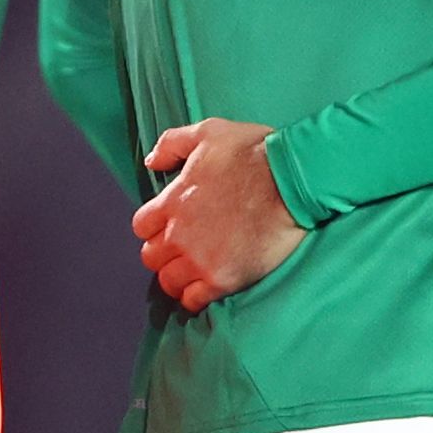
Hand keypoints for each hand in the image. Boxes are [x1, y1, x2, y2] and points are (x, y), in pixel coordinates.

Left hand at [132, 117, 305, 309]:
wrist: (291, 179)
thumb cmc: (253, 152)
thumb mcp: (209, 132)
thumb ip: (173, 144)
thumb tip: (151, 161)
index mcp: (172, 201)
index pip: (141, 226)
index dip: (154, 227)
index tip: (169, 226)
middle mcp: (179, 234)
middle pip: (151, 257)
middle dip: (164, 254)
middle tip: (182, 251)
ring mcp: (200, 259)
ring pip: (168, 282)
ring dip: (177, 278)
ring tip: (192, 273)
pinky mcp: (223, 278)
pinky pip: (193, 300)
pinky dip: (194, 298)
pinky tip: (205, 290)